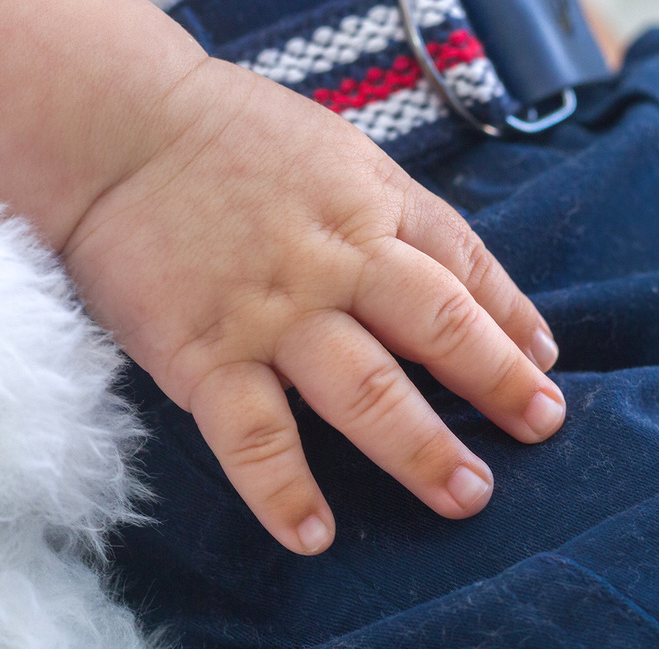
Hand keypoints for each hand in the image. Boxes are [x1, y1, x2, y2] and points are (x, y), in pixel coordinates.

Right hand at [62, 58, 564, 554]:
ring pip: (367, 388)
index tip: (544, 362)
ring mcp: (273, 312)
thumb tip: (456, 274)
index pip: (465, 267)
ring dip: (423, 448)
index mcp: (373, 204)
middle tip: (542, 427)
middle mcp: (337, 261)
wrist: (114, 124)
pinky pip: (253, 434)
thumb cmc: (231, 133)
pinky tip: (314, 535)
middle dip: (499, 381)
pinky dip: (283, 489)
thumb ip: (395, 211)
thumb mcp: (338, 151)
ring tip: (467, 494)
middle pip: (439, 326)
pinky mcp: (203, 353)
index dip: (513, 318)